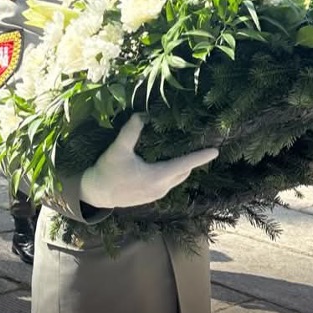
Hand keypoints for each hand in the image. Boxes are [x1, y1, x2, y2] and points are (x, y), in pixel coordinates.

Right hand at [79, 114, 218, 208]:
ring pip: (177, 178)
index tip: (215, 151)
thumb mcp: (118, 149)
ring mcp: (156, 194)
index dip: (200, 157)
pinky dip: (173, 173)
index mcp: (157, 176)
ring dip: (182, 166)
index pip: (185, 164)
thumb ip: (130, 131)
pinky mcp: (151, 197)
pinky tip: (168, 163)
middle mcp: (161, 188)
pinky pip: (169, 183)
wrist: (96, 193)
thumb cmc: (107, 170)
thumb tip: (143, 114)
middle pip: (184, 171)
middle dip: (193, 160)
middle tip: (200, 145)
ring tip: (186, 152)